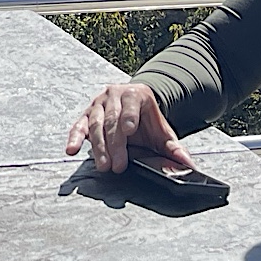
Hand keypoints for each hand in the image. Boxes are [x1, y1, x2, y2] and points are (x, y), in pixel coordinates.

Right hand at [64, 82, 194, 174]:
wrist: (133, 106)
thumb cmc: (147, 122)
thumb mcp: (162, 132)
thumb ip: (174, 148)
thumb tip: (188, 164)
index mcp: (136, 95)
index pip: (131, 105)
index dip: (129, 117)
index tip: (128, 131)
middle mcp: (114, 95)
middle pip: (112, 119)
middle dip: (115, 144)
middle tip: (117, 165)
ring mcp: (98, 103)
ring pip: (95, 123)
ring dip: (98, 146)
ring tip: (103, 165)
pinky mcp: (86, 114)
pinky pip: (79, 126)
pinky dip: (74, 137)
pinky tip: (71, 150)